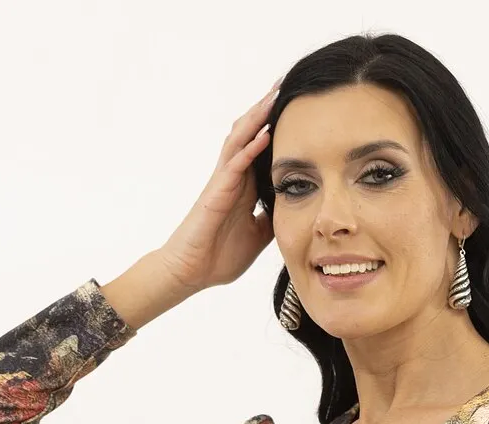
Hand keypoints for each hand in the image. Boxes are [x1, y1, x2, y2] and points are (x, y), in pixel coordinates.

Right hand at [157, 77, 283, 291]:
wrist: (192, 273)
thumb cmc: (219, 256)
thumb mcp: (258, 236)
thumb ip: (272, 217)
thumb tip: (294, 208)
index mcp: (244, 187)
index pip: (262, 149)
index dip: (277, 127)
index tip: (297, 107)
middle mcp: (233, 177)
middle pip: (250, 134)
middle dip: (267, 110)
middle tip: (288, 84)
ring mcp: (222, 182)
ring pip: (240, 140)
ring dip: (258, 117)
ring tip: (276, 94)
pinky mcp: (215, 193)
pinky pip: (233, 165)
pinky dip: (249, 148)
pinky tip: (264, 134)